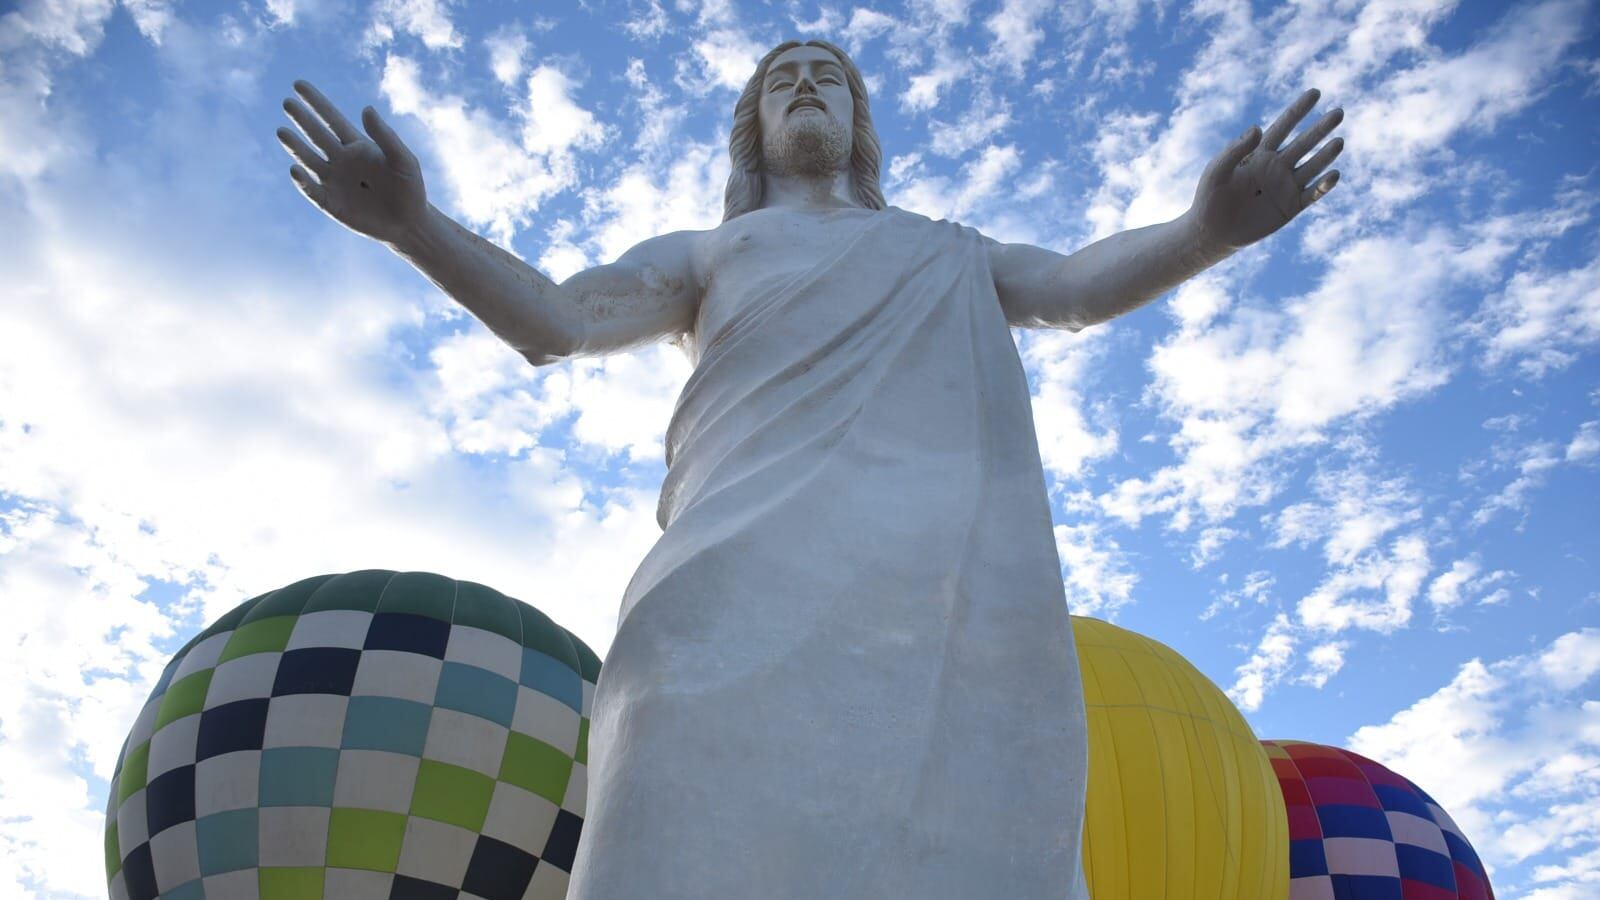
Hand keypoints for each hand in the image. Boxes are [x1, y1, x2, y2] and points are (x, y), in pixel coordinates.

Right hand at [277, 80, 426, 244]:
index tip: (299, 84)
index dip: (315, 102)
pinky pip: (311, 190)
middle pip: (316, 135)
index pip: (331, 118)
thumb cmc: (410, 188)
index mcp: (357, 146)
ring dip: (295, 146)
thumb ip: (385, 136)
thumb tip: (367, 108)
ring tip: (281, 131)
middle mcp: (341, 160)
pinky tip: (295, 170)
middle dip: (302, 119)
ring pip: (309, 160)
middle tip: (287, 102)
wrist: (409, 224)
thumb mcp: (404, 160)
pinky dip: (303, 181)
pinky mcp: (329, 203)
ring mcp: (333, 181)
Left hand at [1189, 89, 1343, 249]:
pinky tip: (1333, 175)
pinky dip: (1324, 186)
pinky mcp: (1292, 207)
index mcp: (1260, 153)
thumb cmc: (1210, 197)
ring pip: (1313, 166)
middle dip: (1321, 128)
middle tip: (1339, 112)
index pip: (1284, 126)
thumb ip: (1235, 149)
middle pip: (1304, 143)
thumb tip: (1257, 128)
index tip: (1315, 93)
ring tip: (1339, 142)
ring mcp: (1286, 186)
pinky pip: (1312, 194)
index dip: (1299, 110)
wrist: (1212, 232)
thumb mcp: (1217, 171)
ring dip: (1326, 154)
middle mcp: (1277, 166)